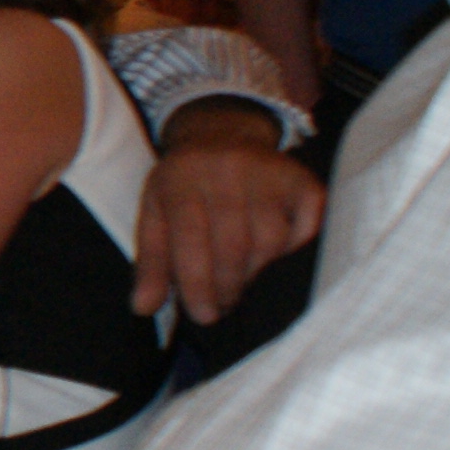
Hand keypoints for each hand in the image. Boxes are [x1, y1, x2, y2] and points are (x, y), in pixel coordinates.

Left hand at [134, 101, 323, 324]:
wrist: (223, 134)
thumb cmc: (183, 186)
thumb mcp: (155, 216)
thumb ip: (150, 263)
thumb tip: (143, 308)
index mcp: (181, 179)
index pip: (189, 240)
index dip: (196, 284)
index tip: (203, 315)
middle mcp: (226, 169)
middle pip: (233, 244)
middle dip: (227, 285)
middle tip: (222, 305)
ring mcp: (268, 171)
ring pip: (270, 240)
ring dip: (256, 271)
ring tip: (241, 280)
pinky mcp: (302, 178)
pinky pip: (306, 225)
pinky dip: (293, 248)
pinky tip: (274, 255)